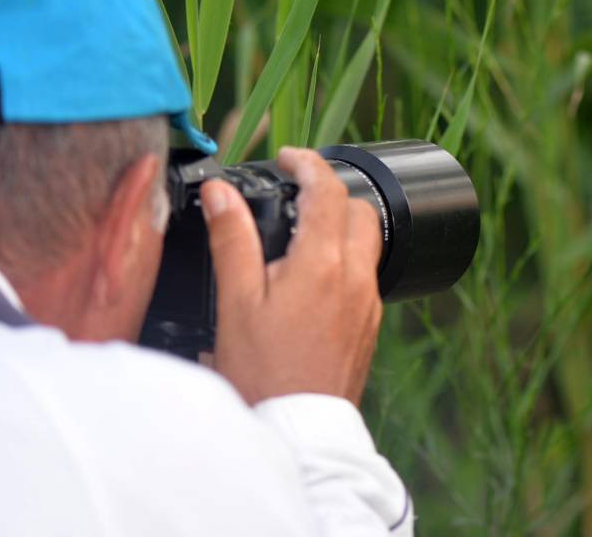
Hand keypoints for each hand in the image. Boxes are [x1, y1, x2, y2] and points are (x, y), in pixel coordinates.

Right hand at [199, 147, 382, 405]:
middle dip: (331, 192)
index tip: (288, 159)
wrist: (298, 433)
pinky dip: (346, 260)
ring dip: (343, 225)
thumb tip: (220, 192)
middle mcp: (356, 278)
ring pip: (369, 242)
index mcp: (323, 263)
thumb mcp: (235, 302)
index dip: (308, 163)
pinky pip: (367, 275)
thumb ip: (232, 239)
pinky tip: (315, 279)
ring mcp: (368, 304)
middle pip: (359, 210)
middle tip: (296, 193)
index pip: (328, 190)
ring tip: (304, 233)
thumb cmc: (263, 373)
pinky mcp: (370, 327)